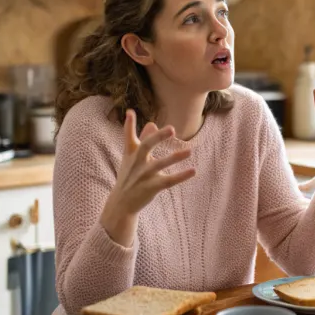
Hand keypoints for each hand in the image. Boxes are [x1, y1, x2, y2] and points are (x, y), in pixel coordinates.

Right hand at [100, 110, 195, 243]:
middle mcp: (136, 163)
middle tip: (172, 129)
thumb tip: (152, 123)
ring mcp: (143, 175)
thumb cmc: (130, 175)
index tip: (130, 112)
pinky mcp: (151, 187)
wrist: (121, 202)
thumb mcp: (133, 158)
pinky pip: (168, 181)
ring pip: (159, 165)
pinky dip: (181, 176)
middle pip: (146, 147)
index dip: (129, 124)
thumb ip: (142, 139)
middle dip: (158, 138)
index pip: (128, 136)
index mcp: (131, 153)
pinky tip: (193, 171)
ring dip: (174, 158)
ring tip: (189, 151)